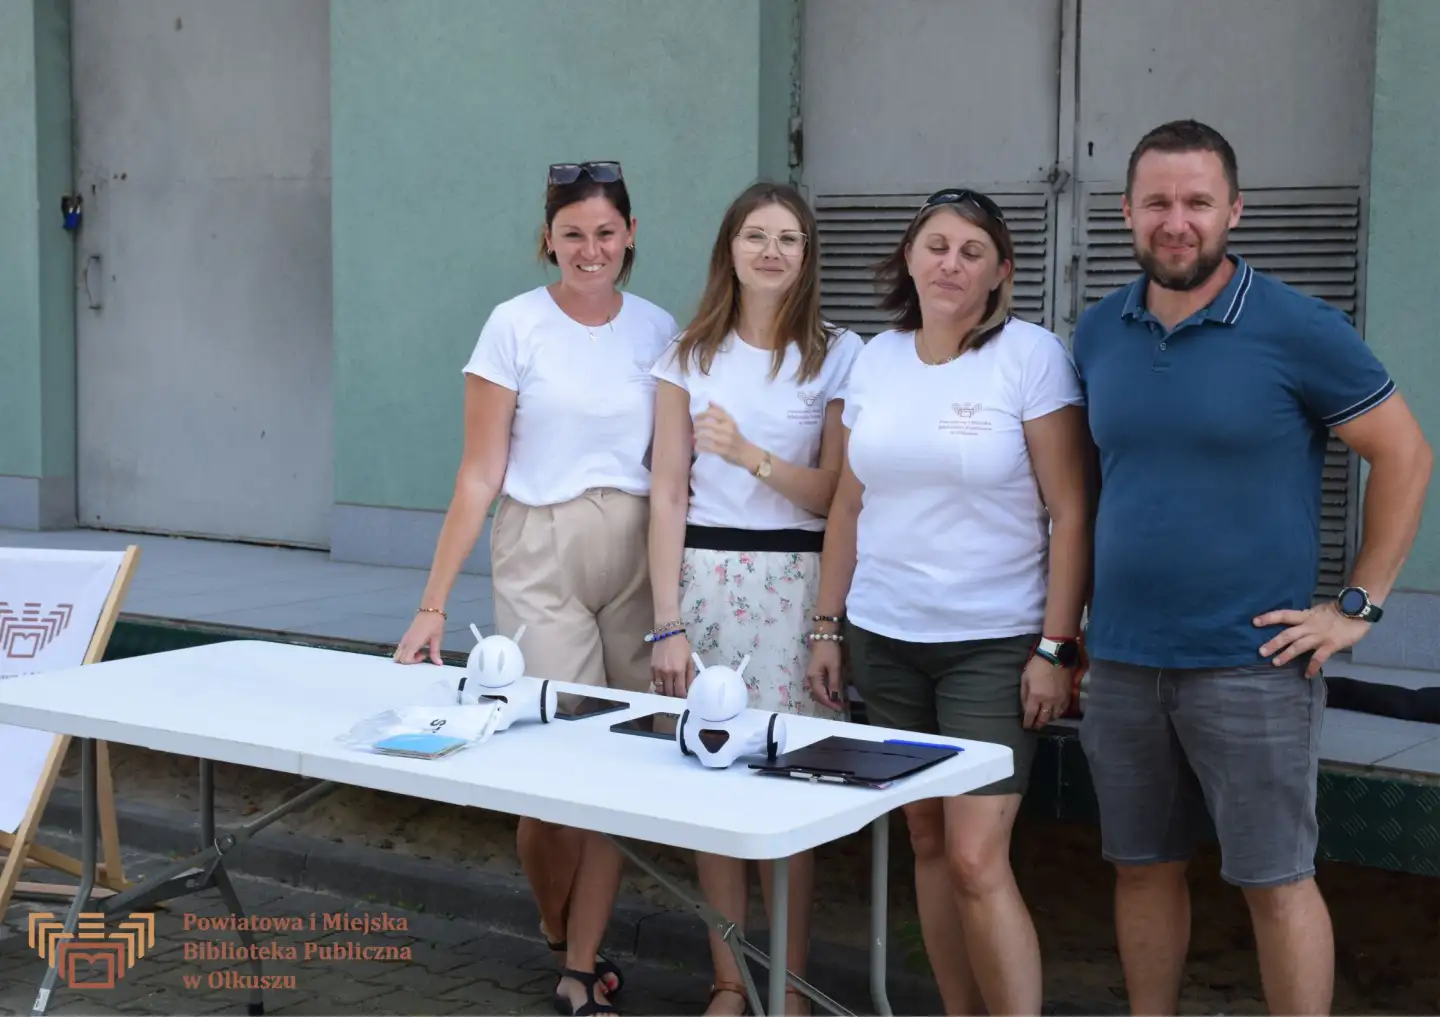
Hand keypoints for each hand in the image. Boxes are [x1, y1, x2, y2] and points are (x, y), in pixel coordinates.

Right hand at [394, 611, 445, 665]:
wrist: (431, 610)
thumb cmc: (434, 622)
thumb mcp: (437, 639)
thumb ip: (435, 653)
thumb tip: (438, 663)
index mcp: (413, 643)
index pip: (405, 660)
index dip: (414, 661)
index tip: (424, 655)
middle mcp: (406, 641)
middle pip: (398, 658)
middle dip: (409, 661)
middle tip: (420, 655)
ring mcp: (405, 638)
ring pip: (398, 653)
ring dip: (407, 656)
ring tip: (419, 651)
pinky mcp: (406, 636)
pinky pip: (401, 648)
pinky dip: (406, 651)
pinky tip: (417, 647)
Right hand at [651, 633, 695, 697]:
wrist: (667, 634)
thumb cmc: (681, 646)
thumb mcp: (690, 659)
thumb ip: (690, 675)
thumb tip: (690, 687)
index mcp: (679, 671)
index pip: (680, 691)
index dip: (682, 696)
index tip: (685, 697)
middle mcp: (667, 673)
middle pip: (669, 692)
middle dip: (674, 696)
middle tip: (677, 696)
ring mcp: (658, 671)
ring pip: (660, 689)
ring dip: (665, 693)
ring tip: (670, 692)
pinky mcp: (651, 668)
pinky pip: (654, 682)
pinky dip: (658, 686)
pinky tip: (663, 685)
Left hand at [694, 402, 754, 469]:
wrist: (746, 453)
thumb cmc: (736, 437)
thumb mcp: (730, 423)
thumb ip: (720, 412)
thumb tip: (709, 401)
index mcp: (730, 421)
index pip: (714, 413)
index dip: (703, 413)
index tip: (695, 416)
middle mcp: (728, 429)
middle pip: (708, 424)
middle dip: (698, 424)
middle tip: (694, 426)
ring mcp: (725, 441)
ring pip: (707, 435)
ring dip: (698, 435)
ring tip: (695, 436)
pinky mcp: (723, 451)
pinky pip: (708, 448)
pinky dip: (700, 447)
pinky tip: (697, 446)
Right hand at [806, 639, 844, 710]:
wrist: (824, 636)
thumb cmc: (829, 651)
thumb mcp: (834, 667)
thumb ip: (834, 683)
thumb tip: (835, 698)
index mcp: (813, 678)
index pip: (821, 696)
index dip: (831, 703)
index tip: (841, 708)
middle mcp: (810, 679)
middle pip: (818, 696)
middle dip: (829, 702)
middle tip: (841, 706)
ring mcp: (811, 676)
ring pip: (818, 692)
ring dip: (827, 698)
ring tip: (838, 702)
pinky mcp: (814, 673)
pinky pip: (819, 687)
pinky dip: (825, 692)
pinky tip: (833, 693)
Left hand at [1021, 655, 1071, 729]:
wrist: (1056, 656)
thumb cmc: (1037, 666)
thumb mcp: (1025, 678)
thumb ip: (1024, 695)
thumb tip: (1025, 708)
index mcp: (1036, 696)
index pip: (1031, 715)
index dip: (1028, 723)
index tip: (1026, 727)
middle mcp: (1049, 701)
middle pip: (1044, 719)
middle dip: (1038, 724)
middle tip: (1035, 727)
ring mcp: (1060, 699)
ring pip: (1055, 716)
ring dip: (1048, 719)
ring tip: (1044, 720)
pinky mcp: (1068, 696)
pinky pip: (1063, 710)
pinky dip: (1058, 714)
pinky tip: (1054, 713)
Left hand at [1254, 600, 1371, 676]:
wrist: (1358, 612)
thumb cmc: (1338, 611)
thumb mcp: (1317, 611)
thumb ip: (1306, 618)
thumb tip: (1293, 624)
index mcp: (1305, 615)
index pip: (1283, 614)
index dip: (1269, 617)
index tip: (1254, 622)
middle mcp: (1309, 625)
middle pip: (1287, 634)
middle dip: (1273, 643)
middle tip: (1260, 652)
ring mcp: (1319, 636)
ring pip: (1299, 646)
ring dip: (1286, 655)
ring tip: (1275, 663)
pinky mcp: (1330, 645)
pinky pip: (1318, 657)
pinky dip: (1312, 667)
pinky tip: (1306, 674)